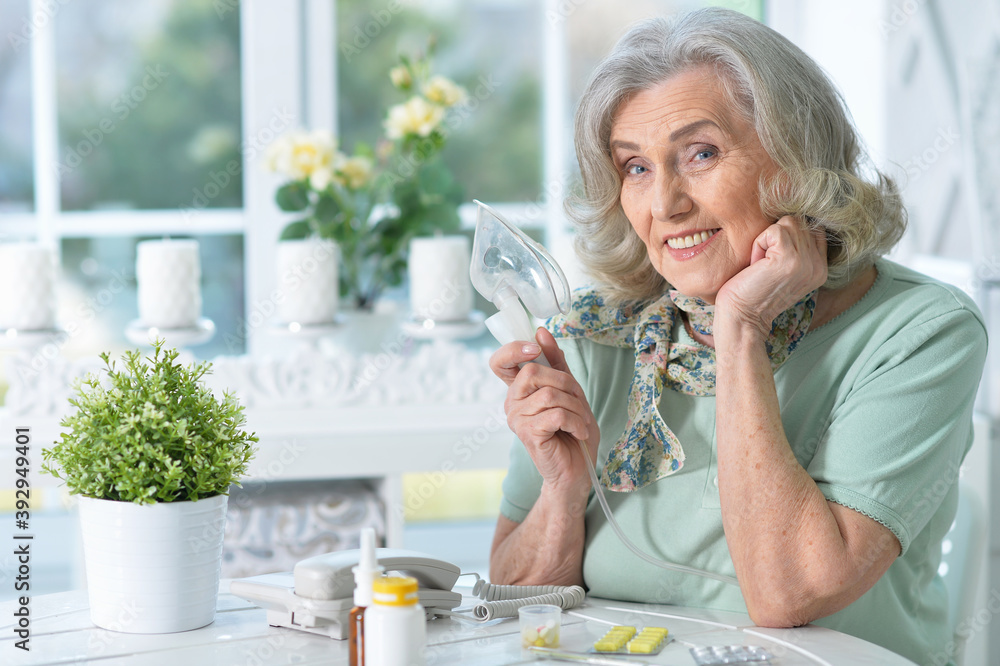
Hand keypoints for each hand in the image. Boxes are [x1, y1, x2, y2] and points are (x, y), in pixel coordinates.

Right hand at [489, 328, 599, 499]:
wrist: (578, 469)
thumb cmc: (572, 431)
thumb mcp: (570, 390)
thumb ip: (555, 362)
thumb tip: (541, 332)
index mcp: (518, 390)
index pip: (499, 362)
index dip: (513, 349)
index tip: (534, 349)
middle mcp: (512, 403)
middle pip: (532, 371)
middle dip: (565, 382)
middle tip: (578, 401)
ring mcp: (517, 420)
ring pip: (550, 394)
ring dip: (576, 407)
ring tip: (581, 422)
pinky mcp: (528, 435)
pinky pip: (556, 414)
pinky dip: (576, 422)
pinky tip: (579, 433)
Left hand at [715, 216, 826, 337]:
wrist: (743, 317)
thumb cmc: (753, 292)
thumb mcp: (783, 270)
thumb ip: (797, 249)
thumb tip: (791, 218)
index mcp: (820, 268)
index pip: (814, 229)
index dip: (788, 235)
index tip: (773, 259)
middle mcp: (818, 265)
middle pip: (798, 222)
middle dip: (775, 238)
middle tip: (765, 264)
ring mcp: (806, 262)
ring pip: (787, 223)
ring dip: (766, 240)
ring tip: (761, 264)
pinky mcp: (789, 258)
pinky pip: (773, 230)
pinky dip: (759, 244)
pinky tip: (757, 264)